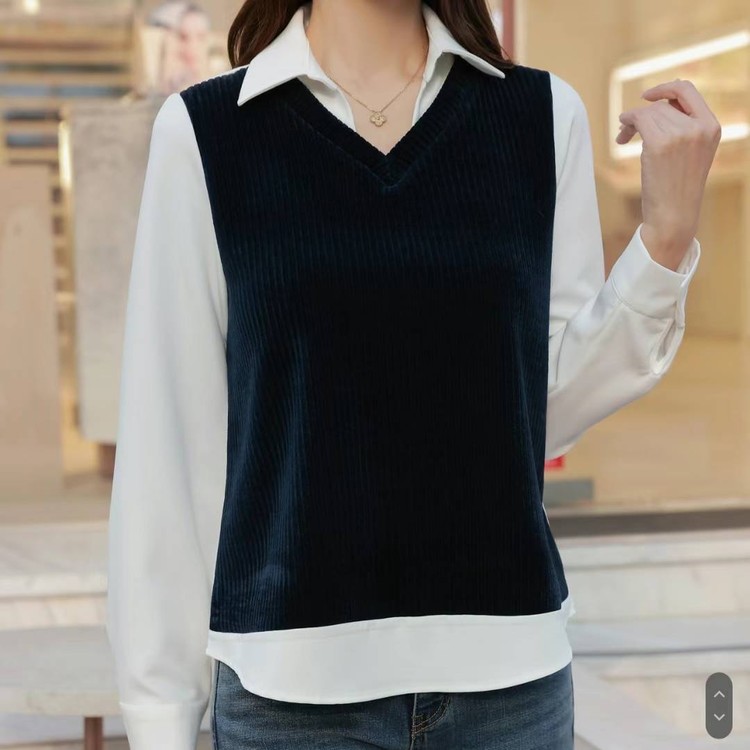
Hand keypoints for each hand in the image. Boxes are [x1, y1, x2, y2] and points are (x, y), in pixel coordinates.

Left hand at [616, 78, 720, 268]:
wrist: (674, 216)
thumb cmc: (677, 188)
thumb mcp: (691, 152)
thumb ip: (683, 127)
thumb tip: (656, 104)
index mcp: (712, 126)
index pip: (688, 90)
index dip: (665, 88)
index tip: (646, 96)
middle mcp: (699, 127)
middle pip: (662, 105)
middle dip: (642, 114)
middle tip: (627, 131)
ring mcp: (681, 134)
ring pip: (648, 113)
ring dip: (632, 122)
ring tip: (624, 137)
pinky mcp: (660, 144)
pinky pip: (639, 120)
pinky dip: (627, 124)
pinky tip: (621, 137)